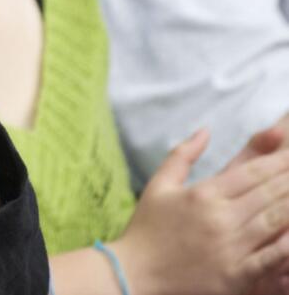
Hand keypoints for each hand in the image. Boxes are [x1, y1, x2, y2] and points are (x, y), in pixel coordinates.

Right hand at [112, 128, 288, 294]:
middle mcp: (220, 217)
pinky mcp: (236, 275)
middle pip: (269, 193)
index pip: (253, 173)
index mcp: (203, 194)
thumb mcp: (158, 185)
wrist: (133, 273)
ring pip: (276, 221)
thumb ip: (182, 155)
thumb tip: (205, 130)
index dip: (278, 162)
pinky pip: (272, 258)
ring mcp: (230, 247)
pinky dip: (286, 245)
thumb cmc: (147, 228)